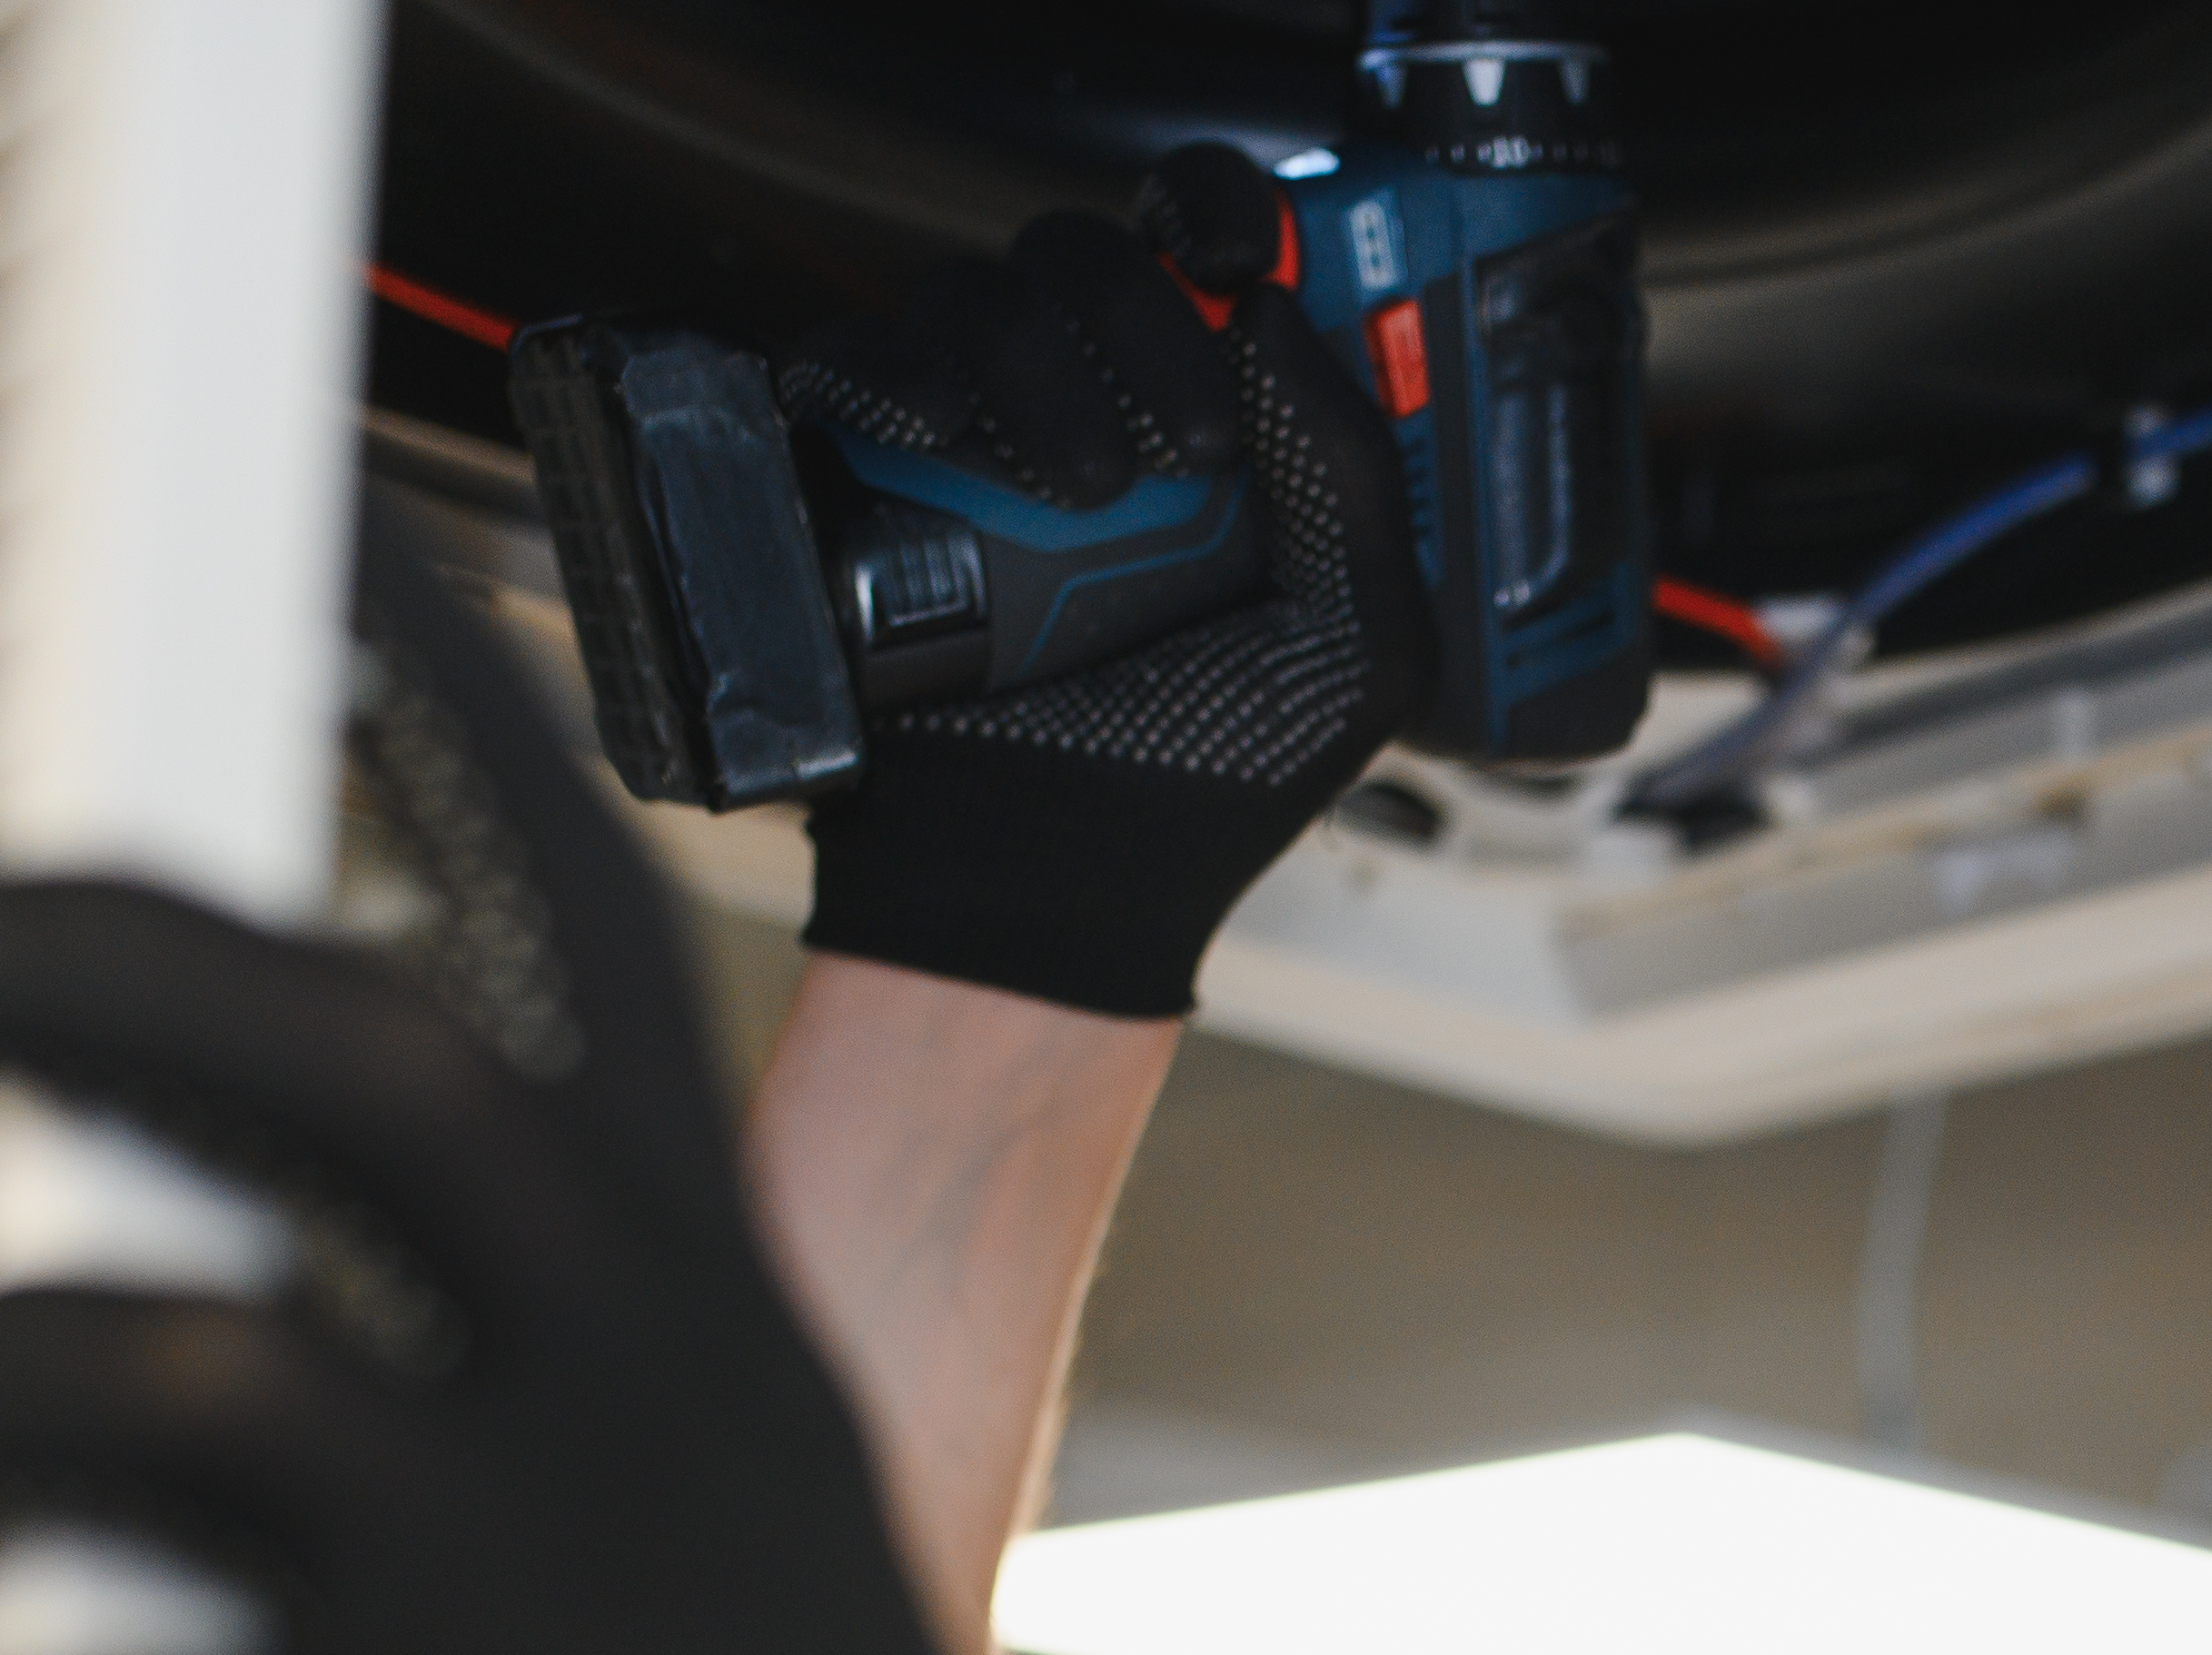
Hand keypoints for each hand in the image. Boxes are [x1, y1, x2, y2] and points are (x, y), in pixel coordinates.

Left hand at [0, 514, 1324, 1654]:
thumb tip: (192, 1319)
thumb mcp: (715, 1624)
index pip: (579, 927)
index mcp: (732, 1347)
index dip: (424, 704)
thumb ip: (516, 1444)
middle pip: (302, 1040)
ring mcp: (582, 1635)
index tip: (285, 564)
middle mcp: (671, 1427)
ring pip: (131, 1374)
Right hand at [790, 152, 1438, 1019]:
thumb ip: (1355, 470)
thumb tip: (1275, 305)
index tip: (1232, 253)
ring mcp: (973, 442)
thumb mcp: (1360, 640)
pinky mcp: (863, 476)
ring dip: (1041, 368)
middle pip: (1088, 256)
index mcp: (1215, 436)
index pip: (1198, 256)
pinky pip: (851, 356)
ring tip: (1089, 496)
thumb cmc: (1208, 780)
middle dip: (1144, 321)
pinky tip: (946, 437)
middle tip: (1196, 444)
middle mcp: (1093, 416)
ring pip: (978, 293)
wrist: (1056, 884)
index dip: (1214, 214)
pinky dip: (895, 371)